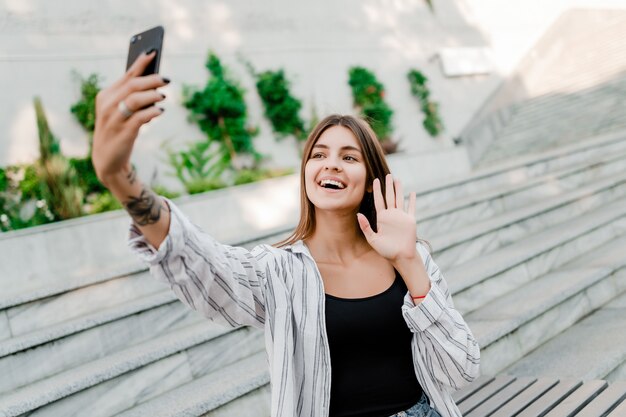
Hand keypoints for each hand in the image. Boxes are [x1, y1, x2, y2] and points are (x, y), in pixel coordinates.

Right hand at [91, 51, 168, 183]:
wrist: (107, 161)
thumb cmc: (118, 131)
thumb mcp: (121, 112)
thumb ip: (132, 97)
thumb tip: (155, 83)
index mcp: (106, 96)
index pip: (126, 75)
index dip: (140, 63)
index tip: (153, 53)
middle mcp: (108, 105)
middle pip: (132, 85)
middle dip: (151, 79)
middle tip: (166, 79)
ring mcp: (114, 119)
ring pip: (135, 99)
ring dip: (152, 95)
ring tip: (163, 96)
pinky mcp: (123, 133)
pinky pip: (140, 118)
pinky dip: (151, 113)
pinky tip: (159, 112)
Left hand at [357, 174, 417, 261]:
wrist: (400, 257)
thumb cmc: (386, 251)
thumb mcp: (373, 239)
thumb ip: (366, 227)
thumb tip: (358, 214)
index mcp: (382, 218)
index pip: (379, 201)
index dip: (377, 191)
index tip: (375, 180)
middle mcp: (391, 215)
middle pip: (389, 197)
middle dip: (388, 186)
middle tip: (388, 175)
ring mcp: (401, 217)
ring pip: (400, 199)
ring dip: (399, 189)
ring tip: (398, 179)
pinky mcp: (410, 220)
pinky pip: (411, 208)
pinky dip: (412, 200)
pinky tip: (412, 193)